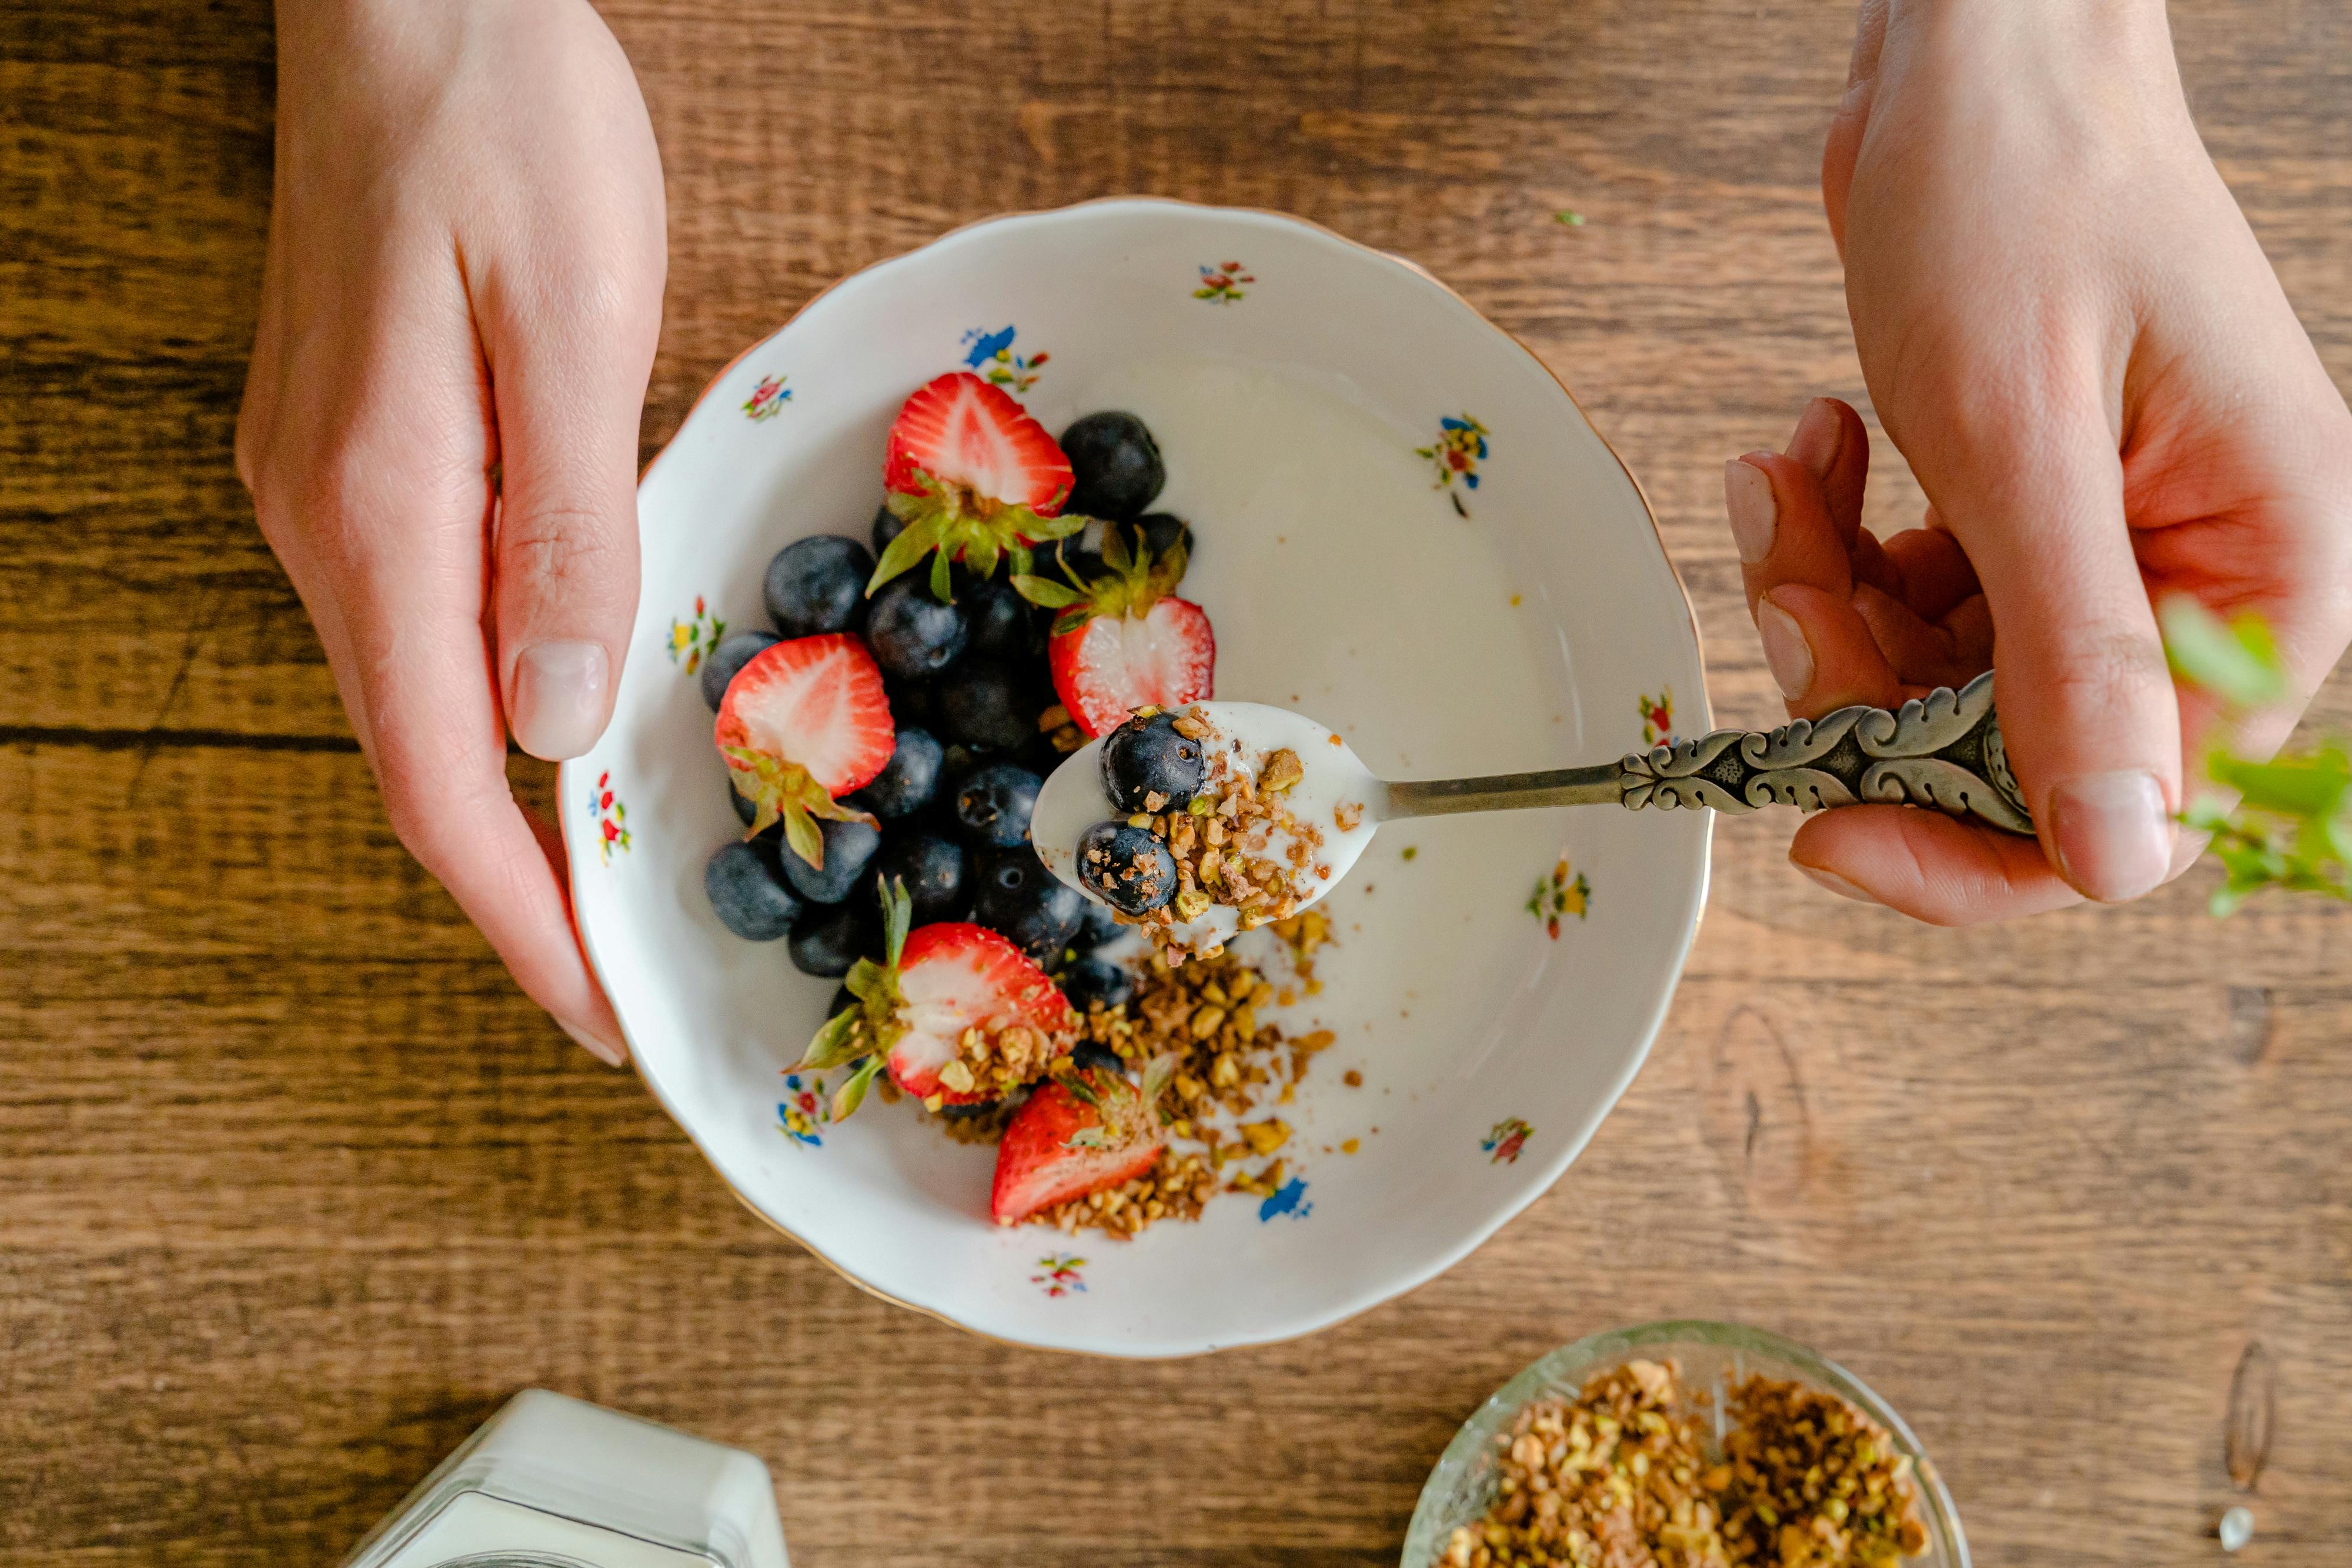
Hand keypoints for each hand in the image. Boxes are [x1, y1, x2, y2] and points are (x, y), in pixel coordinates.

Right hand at [237, 0, 665, 1058]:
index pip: (443, 782)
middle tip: (626, 980)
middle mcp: (329, 523)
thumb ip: (563, 527)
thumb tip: (556, 715)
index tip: (601, 1016)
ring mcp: (330, 489)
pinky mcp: (358, 452)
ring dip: (507, 811)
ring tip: (607, 889)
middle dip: (520, 892)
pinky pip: (422, 626)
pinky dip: (493, 709)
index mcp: (381, 513)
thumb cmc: (501, 124)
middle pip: (421, 765)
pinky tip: (560, 727)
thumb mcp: (566, 316)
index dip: (522, 917)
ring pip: (417, 703)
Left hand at [1724, 0, 2351, 923]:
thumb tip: (2115, 861)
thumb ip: (2073, 661)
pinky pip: (1918, 605)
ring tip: (1791, 479)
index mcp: (2266, 571)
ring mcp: (2112, 547)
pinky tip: (1813, 447)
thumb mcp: (2023, 442)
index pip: (2136, 805)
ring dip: (1832, 605)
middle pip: (2012, 751)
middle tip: (1792, 581)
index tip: (1824, 824)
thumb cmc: (2020, 199)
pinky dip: (1841, 548)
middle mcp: (2205, 576)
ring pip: (1941, 684)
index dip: (1969, 843)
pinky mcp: (2029, 514)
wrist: (1973, 63)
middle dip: (1869, 688)